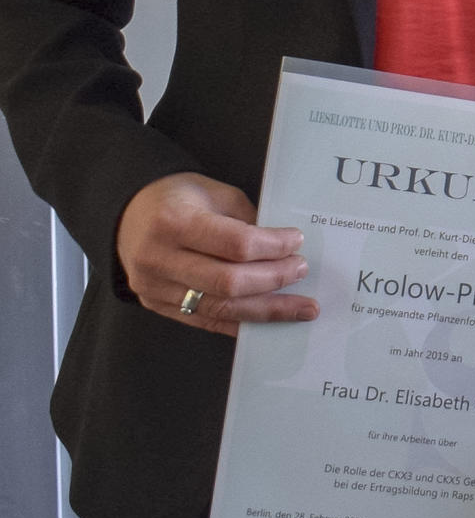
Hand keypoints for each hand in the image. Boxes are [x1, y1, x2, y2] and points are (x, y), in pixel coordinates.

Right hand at [116, 172, 313, 329]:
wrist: (128, 214)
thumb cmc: (178, 199)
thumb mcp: (216, 194)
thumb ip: (247, 221)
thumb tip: (286, 249)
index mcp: (174, 222)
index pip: (235, 243)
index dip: (273, 246)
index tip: (297, 242)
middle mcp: (159, 258)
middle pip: (228, 282)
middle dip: (274, 279)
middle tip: (302, 271)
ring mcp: (154, 287)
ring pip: (220, 308)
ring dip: (267, 310)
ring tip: (301, 308)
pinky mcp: (157, 305)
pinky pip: (206, 321)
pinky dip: (242, 323)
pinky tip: (270, 321)